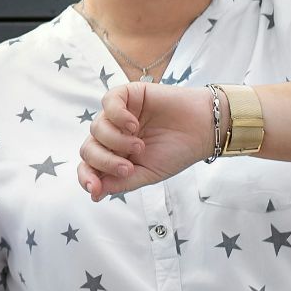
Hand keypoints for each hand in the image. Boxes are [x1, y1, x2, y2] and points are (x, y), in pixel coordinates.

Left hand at [76, 83, 213, 200]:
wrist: (203, 130)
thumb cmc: (177, 152)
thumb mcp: (148, 174)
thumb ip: (121, 183)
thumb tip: (95, 194)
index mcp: (115, 155)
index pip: (89, 167)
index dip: (86, 177)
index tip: (95, 188)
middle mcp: (113, 136)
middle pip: (88, 149)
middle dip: (103, 161)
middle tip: (127, 168)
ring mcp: (118, 115)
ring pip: (96, 128)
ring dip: (116, 141)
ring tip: (140, 145)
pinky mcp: (128, 95)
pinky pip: (108, 102)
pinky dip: (117, 116)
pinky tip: (133, 125)